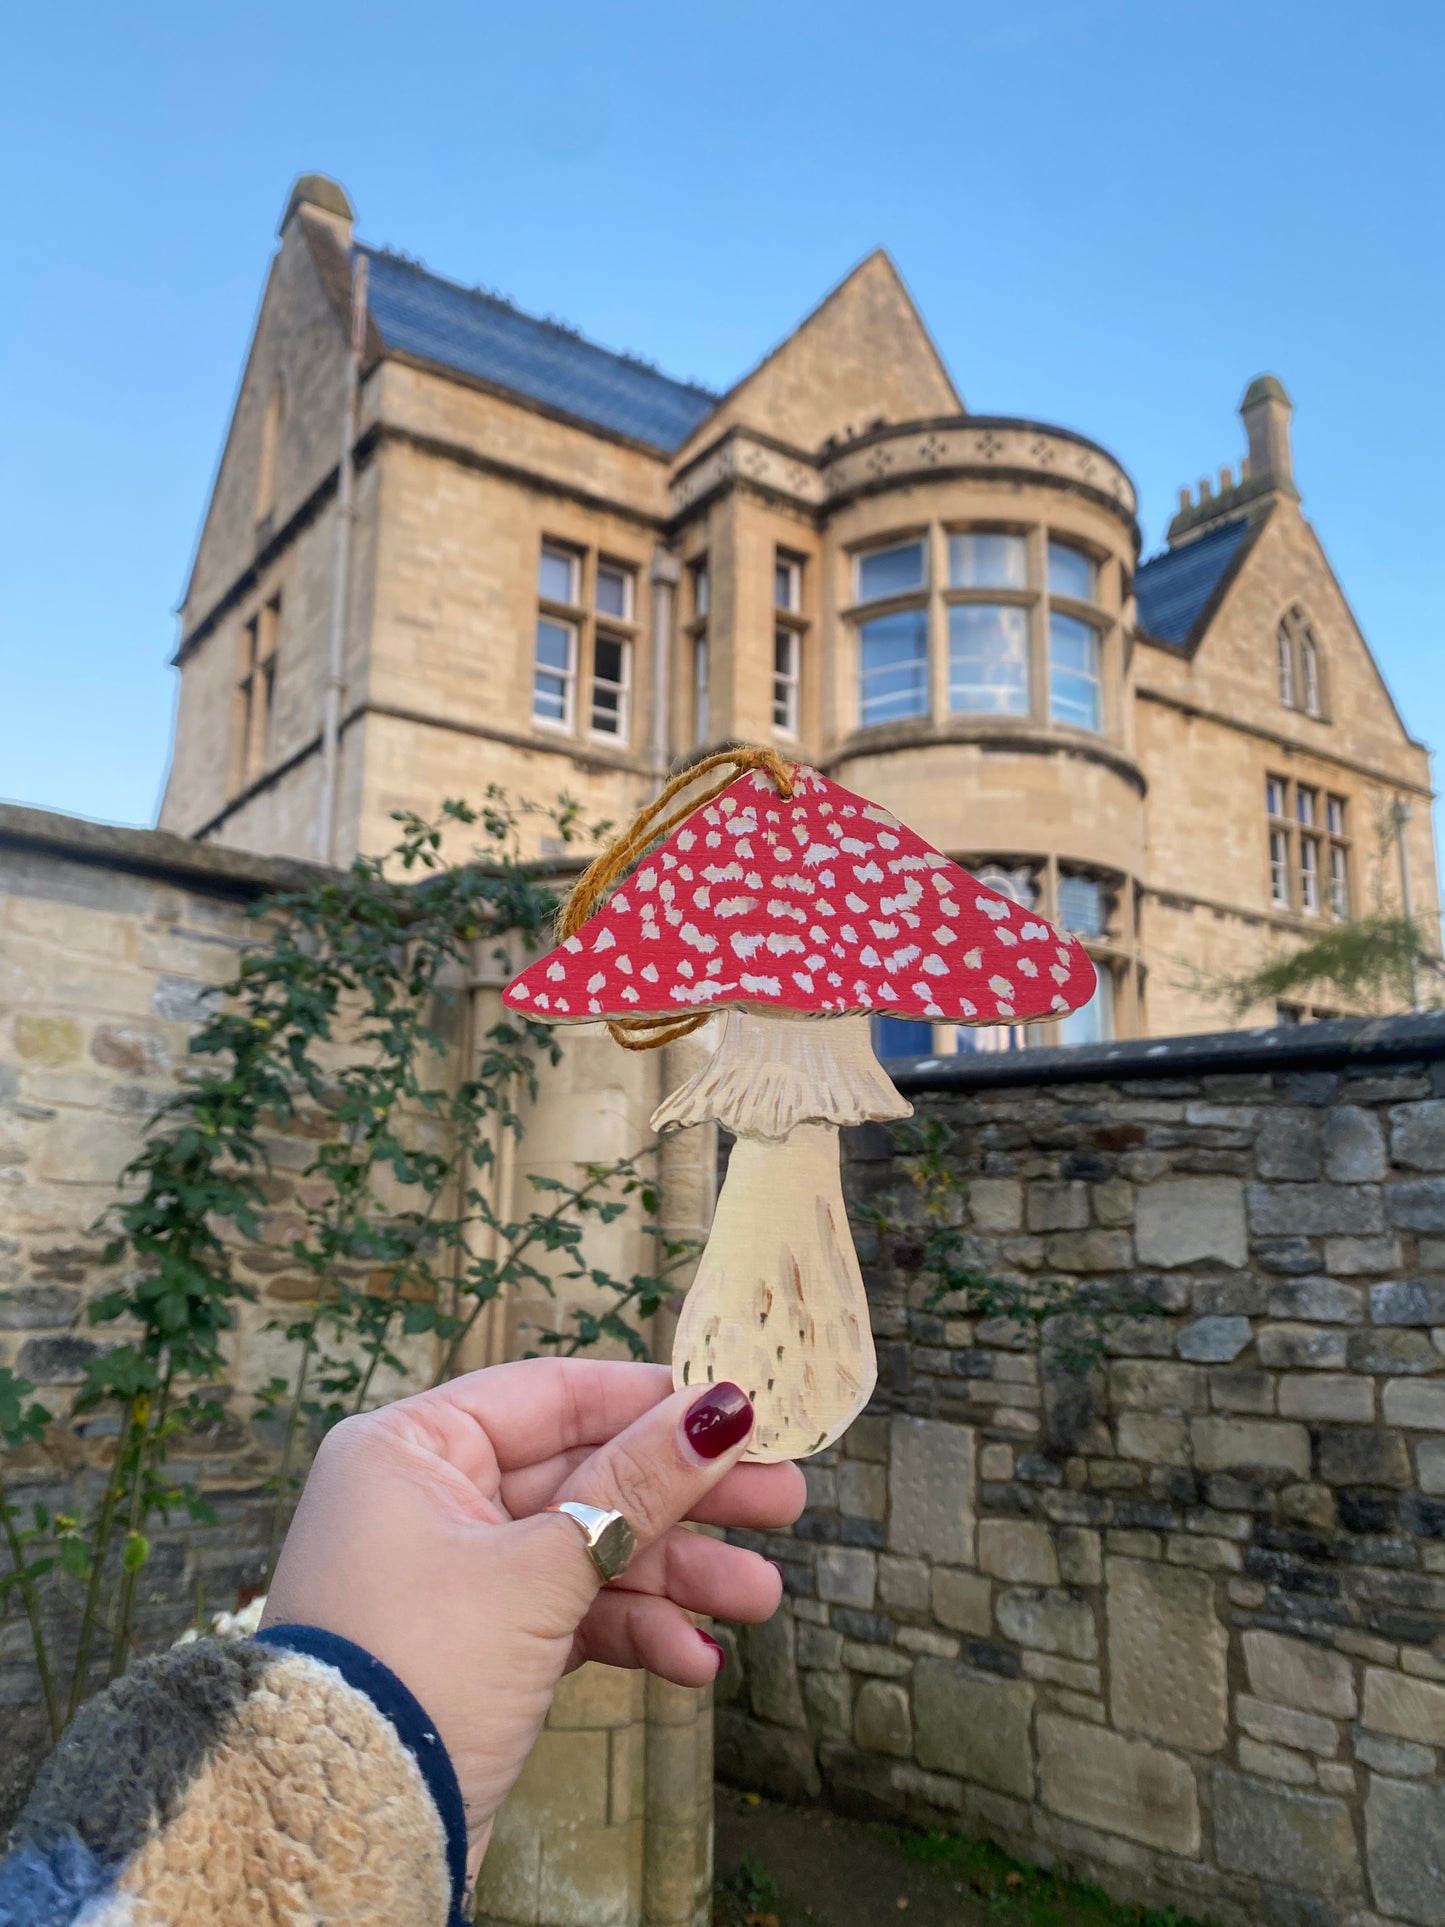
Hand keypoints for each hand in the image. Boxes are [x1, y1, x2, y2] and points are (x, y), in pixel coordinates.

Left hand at [261, 1358, 803, 1867]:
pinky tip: (695, 1662)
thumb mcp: (536, 1571)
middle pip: (585, 1476)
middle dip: (686, 1500)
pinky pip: (570, 1616)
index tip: (739, 1410)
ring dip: (675, 1579)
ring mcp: (455, 1577)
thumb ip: (635, 1486)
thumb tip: (722, 1408)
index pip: (552, 1395)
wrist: (339, 1835)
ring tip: (758, 1601)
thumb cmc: (413, 1672)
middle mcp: (428, 1499)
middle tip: (783, 1500)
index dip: (652, 1403)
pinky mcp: (478, 1647)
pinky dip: (631, 1633)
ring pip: (589, 1552)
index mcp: (411, 1448)